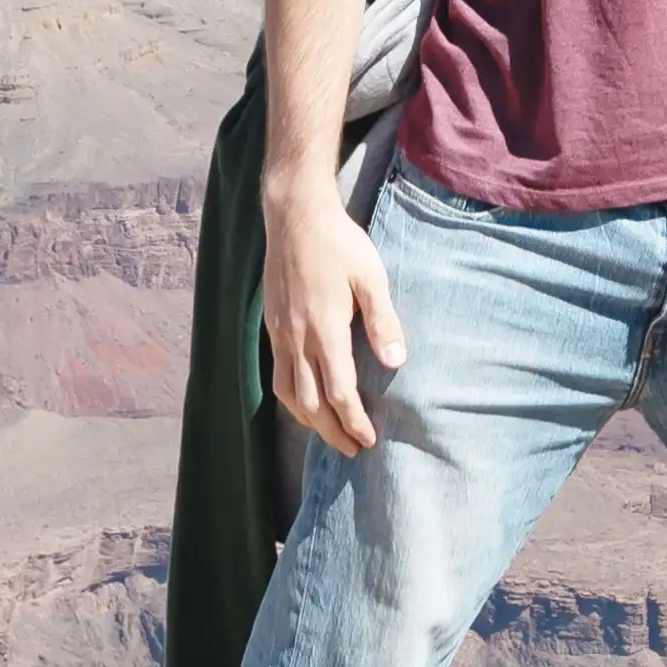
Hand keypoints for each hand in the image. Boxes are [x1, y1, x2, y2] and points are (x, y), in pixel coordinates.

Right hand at [263, 186, 406, 455]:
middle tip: (352, 450)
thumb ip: (382, 321)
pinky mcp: (272, 326)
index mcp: (325, 329)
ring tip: (329, 433)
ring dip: (308, 420)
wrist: (295, 216)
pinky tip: (304, 401)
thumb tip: (394, 362)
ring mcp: (280, 334)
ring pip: (288, 394)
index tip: (369, 441)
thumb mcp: (371, 277)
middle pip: (310, 403)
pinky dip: (291, 398)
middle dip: (332, 431)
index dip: (353, 421)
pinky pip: (278, 375)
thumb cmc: (339, 244)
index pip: (339, 392)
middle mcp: (297, 338)